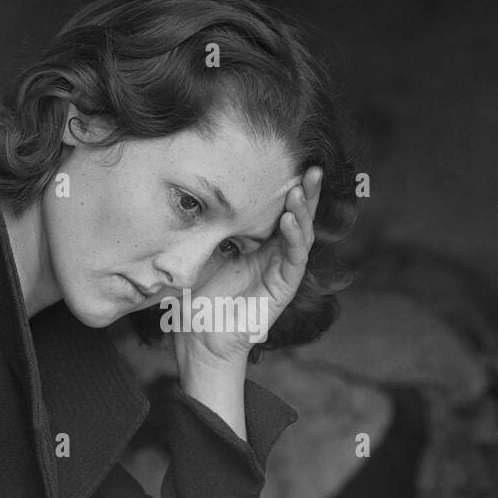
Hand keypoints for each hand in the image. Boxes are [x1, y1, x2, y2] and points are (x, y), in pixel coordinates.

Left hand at [171, 166, 322, 364]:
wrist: (198, 339)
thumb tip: (187, 189)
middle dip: (305, 190)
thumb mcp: (195, 251)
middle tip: (310, 163)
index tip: (285, 157)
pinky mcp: (283, 288)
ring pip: (301, 233)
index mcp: (254, 241)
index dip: (282, 184)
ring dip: (304, 209)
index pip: (274, 207)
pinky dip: (295, 238)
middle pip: (296, 215)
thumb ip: (201, 226)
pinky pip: (294, 259)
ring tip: (302, 185)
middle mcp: (272, 252)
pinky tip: (291, 220)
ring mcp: (280, 270)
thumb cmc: (195, 297)